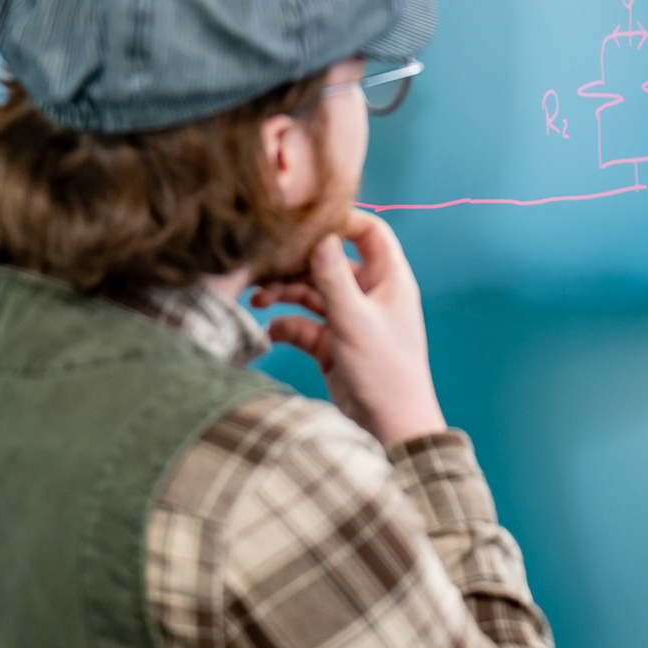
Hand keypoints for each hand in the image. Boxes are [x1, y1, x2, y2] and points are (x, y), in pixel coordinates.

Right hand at [250, 210, 447, 446]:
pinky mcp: (335, 346)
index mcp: (388, 280)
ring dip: (286, 294)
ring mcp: (351, 320)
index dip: (341, 221)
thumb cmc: (385, 371)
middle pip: (330, 263)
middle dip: (298, 265)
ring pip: (314, 294)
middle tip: (263, 267)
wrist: (391, 427)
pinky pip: (306, 326)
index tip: (305, 220)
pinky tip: (271, 333)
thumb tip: (321, 236)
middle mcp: (371, 295)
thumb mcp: (354, 320)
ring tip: (257, 298)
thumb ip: (334, 278)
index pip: (369, 232)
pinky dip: (287, 326)